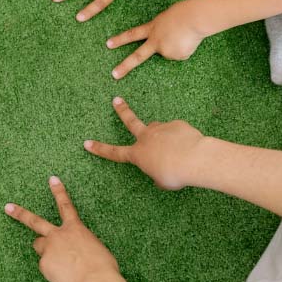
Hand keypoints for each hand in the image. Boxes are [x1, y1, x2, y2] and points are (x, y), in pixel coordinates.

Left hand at [5, 176, 120, 281]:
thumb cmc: (103, 268)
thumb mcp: (96, 250)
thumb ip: (81, 246)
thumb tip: (75, 252)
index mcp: (75, 229)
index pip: (66, 205)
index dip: (58, 191)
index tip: (52, 179)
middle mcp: (59, 235)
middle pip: (35, 221)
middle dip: (20, 213)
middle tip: (8, 207)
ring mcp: (49, 248)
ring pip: (40, 247)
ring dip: (45, 251)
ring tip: (61, 264)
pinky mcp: (44, 264)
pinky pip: (46, 267)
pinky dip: (53, 272)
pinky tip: (64, 277)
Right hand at [84, 97, 204, 190]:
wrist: (195, 158)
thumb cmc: (175, 174)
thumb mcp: (163, 181)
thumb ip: (157, 174)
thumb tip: (159, 169)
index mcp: (138, 154)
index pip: (114, 152)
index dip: (99, 148)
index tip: (87, 143)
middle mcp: (146, 138)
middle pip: (130, 121)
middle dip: (122, 110)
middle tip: (116, 100)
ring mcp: (161, 128)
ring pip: (158, 130)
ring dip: (163, 137)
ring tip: (175, 149)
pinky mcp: (176, 124)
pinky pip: (177, 132)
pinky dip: (181, 140)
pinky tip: (189, 147)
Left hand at [107, 1, 207, 78]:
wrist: (194, 18)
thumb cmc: (184, 12)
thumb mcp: (167, 18)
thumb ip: (162, 30)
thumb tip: (167, 41)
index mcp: (152, 28)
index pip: (132, 34)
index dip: (120, 39)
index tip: (108, 44)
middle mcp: (156, 41)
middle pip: (138, 56)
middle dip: (125, 66)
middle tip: (114, 75)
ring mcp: (165, 50)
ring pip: (171, 52)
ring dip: (179, 45)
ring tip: (185, 35)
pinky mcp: (176, 56)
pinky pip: (181, 54)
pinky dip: (186, 49)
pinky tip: (189, 41)